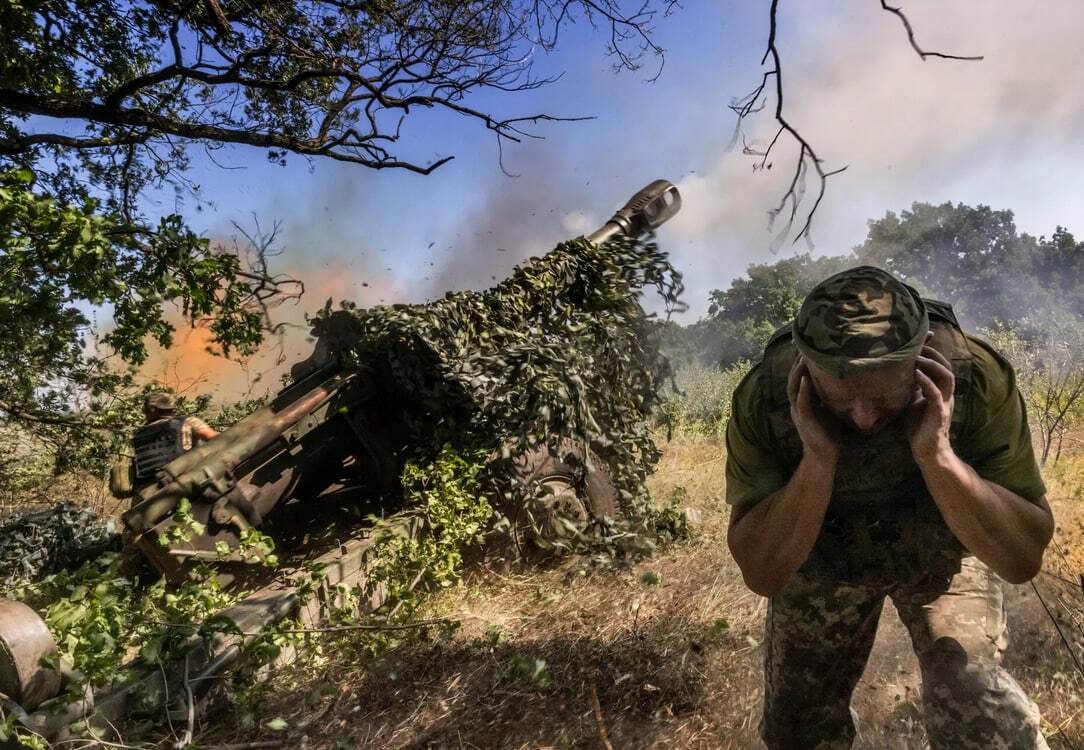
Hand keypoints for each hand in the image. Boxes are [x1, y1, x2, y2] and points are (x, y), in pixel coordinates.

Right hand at [788, 356, 840, 462]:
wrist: (823, 455)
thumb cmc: (829, 433)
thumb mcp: (830, 409)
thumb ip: (830, 396)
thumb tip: (845, 380)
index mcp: (802, 401)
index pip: (798, 379)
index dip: (800, 364)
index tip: (806, 348)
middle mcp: (796, 404)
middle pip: (793, 379)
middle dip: (796, 363)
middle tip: (802, 347)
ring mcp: (798, 412)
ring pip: (793, 388)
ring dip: (797, 373)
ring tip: (802, 358)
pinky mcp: (804, 420)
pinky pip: (801, 402)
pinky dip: (803, 390)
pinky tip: (806, 379)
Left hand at [907, 345, 955, 463]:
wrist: (927, 451)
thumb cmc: (920, 427)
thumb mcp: (913, 402)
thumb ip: (912, 388)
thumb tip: (901, 372)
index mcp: (940, 391)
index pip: (941, 366)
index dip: (934, 351)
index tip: (923, 337)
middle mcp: (945, 394)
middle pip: (946, 367)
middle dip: (933, 354)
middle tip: (918, 345)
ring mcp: (944, 403)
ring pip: (946, 378)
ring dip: (932, 365)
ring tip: (917, 358)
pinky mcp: (938, 414)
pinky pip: (936, 395)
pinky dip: (927, 382)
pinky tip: (916, 374)